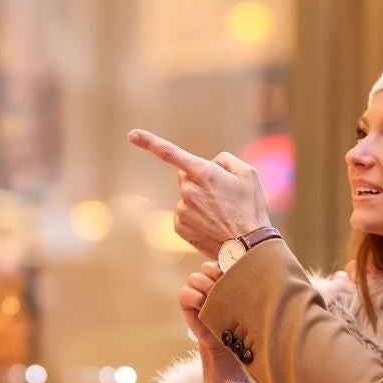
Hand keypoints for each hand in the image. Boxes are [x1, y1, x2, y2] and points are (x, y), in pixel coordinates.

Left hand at [128, 129, 270, 257]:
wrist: (247, 247)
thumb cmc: (251, 209)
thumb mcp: (248, 174)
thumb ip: (226, 160)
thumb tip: (211, 163)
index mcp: (203, 173)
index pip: (170, 153)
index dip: (149, 142)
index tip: (132, 135)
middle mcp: (188, 190)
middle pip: (186, 177)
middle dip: (199, 181)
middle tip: (222, 197)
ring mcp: (182, 209)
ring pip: (187, 197)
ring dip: (199, 202)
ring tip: (221, 215)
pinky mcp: (179, 227)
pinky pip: (184, 214)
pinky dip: (195, 217)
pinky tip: (211, 225)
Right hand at [179, 260, 246, 382]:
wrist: (232, 342)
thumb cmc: (247, 318)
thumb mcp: (253, 300)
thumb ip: (257, 284)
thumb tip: (281, 269)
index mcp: (227, 273)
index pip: (223, 258)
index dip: (228, 262)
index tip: (237, 269)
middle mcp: (211, 278)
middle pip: (208, 266)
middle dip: (217, 273)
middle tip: (226, 282)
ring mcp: (198, 289)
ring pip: (196, 277)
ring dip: (206, 285)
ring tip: (216, 296)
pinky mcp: (188, 301)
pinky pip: (185, 293)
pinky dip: (194, 297)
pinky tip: (205, 305)